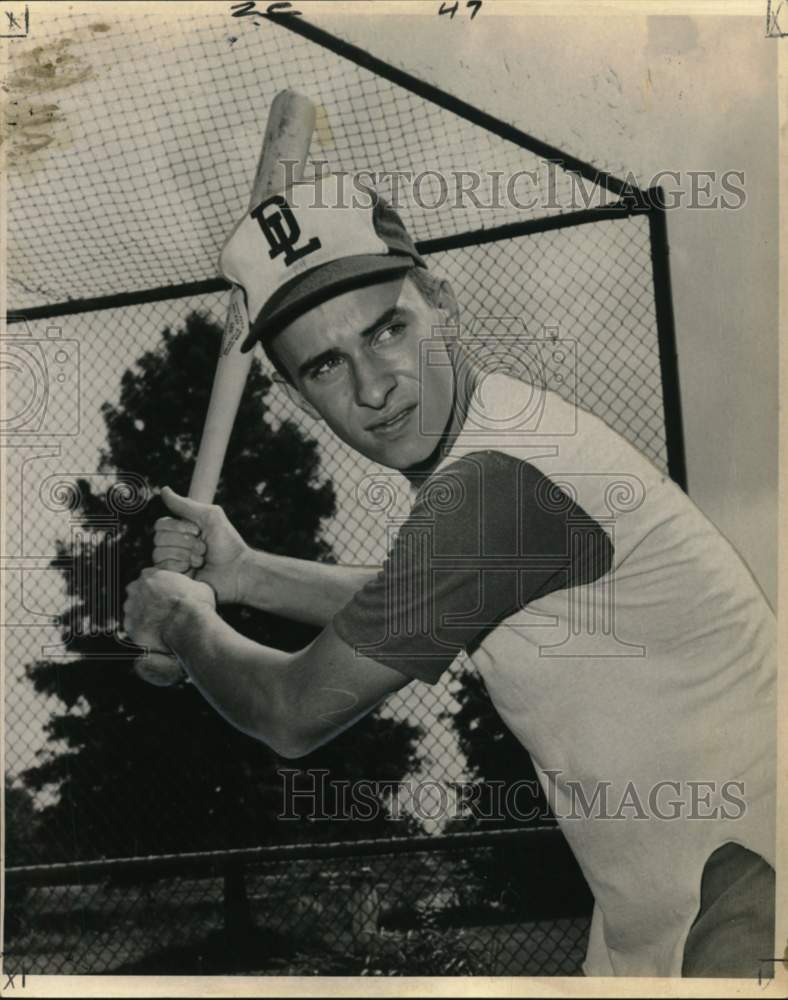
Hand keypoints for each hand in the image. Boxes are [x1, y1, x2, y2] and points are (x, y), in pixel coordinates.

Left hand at [124, 566, 214, 655]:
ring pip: (132, 609)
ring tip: (158, 622)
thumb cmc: (195, 605)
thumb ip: (188, 585)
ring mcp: (132, 608)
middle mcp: (137, 589)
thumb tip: (195, 589)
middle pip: (136, 591)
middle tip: (160, 608)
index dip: (156, 586)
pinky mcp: (131, 626)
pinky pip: (132, 627)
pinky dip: (141, 629)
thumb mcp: (199, 587)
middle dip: (145, 598)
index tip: (163, 593)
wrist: (189, 625)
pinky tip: (154, 633)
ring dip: (141, 614)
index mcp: (152, 575)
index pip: (148, 576)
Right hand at [153, 486, 249, 603]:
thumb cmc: (227, 543)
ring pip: (158, 553)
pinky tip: (193, 569)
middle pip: (158, 538)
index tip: (198, 530)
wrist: (237, 571)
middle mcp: (175, 545)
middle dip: (184, 543)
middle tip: (203, 548)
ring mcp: (174, 562)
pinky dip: (179, 566)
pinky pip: (162, 568)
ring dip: (184, 554)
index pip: (161, 524)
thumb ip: (185, 505)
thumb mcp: (210, 516)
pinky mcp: (175, 578)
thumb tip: (163, 490)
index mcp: (182, 530)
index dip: (178, 527)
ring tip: (201, 560)